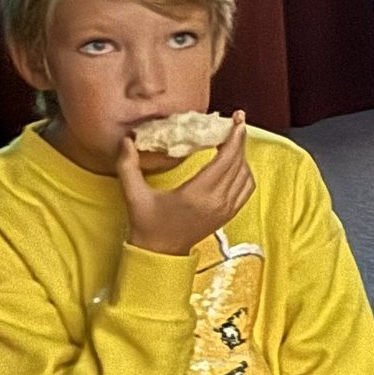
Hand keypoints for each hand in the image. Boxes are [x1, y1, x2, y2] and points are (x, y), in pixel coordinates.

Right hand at [116, 115, 254, 255]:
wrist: (160, 255)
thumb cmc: (148, 226)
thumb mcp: (133, 195)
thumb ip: (127, 166)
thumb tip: (126, 140)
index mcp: (197, 195)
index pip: (226, 159)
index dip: (234, 137)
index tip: (236, 119)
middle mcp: (217, 202)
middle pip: (239, 163)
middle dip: (240, 139)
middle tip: (236, 121)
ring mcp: (226, 210)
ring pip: (246, 175)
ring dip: (242, 156)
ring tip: (232, 140)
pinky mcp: (229, 215)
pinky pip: (247, 189)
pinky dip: (245, 172)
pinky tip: (235, 163)